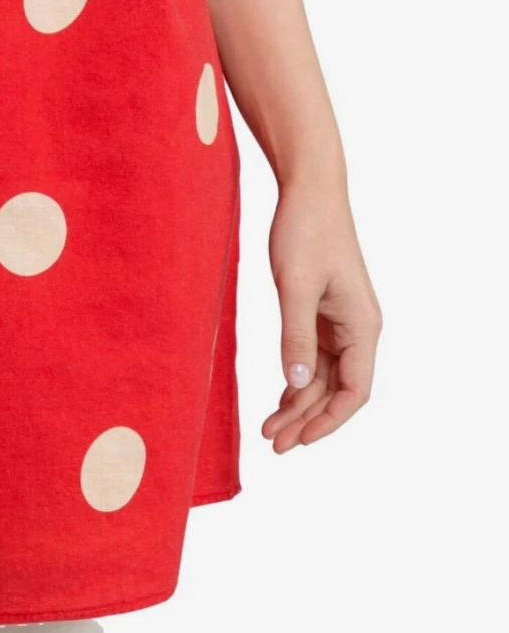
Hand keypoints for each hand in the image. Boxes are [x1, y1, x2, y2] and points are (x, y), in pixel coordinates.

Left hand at [262, 173, 381, 451]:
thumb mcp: (295, 285)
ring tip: (269, 428)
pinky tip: (280, 397)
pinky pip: (316, 357)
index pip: (355, 391)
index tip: (300, 441)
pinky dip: (299, 379)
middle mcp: (359, 328)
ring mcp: (342, 320)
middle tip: (273, 443)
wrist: (308, 189)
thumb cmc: (305, 230)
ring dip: (300, 403)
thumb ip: (296, 337)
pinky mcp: (325, 310)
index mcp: (362, 325)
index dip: (329, 421)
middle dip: (308, 419)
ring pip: (325, 376)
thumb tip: (298, 385)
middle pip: (338, 390)